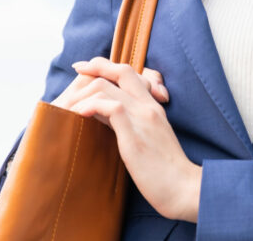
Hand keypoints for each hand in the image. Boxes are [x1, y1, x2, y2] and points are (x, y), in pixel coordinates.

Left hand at [53, 57, 201, 222]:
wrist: (183, 187)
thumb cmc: (165, 170)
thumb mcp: (148, 139)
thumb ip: (128, 122)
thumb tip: (102, 114)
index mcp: (153, 107)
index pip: (131, 73)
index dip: (107, 65)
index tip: (87, 67)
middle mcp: (149, 107)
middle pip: (121, 71)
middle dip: (95, 67)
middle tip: (77, 69)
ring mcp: (143, 119)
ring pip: (110, 87)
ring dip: (84, 93)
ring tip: (69, 104)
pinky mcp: (135, 136)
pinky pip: (110, 108)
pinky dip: (90, 107)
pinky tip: (78, 115)